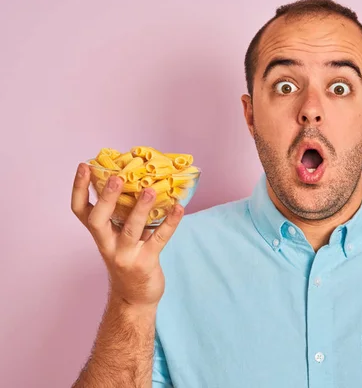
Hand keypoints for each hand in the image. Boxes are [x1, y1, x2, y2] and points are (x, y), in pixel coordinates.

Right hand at [71, 163, 183, 307]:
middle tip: (115, 177)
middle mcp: (107, 244)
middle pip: (98, 220)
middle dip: (106, 198)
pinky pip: (159, 238)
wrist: (134, 298)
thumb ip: (125, 215)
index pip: (81, 211)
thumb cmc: (129, 259)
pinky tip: (179, 207)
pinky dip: (170, 222)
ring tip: (150, 190)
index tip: (84, 166)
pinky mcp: (145, 263)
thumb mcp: (121, 237)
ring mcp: (125, 255)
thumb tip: (142, 180)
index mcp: (100, 234)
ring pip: (131, 229)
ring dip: (140, 208)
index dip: (79, 189)